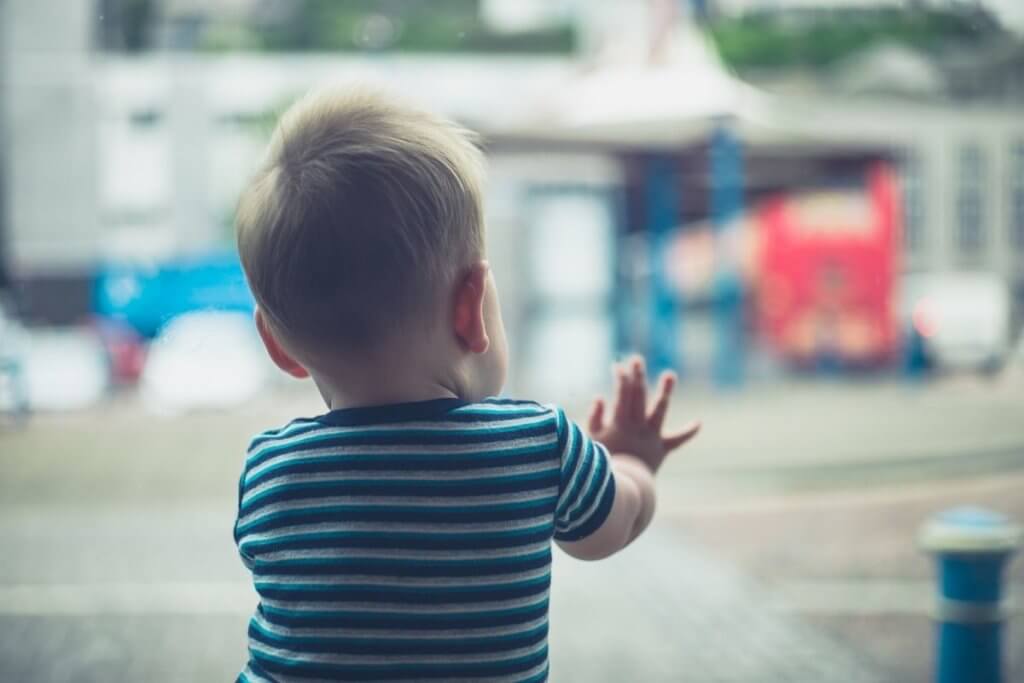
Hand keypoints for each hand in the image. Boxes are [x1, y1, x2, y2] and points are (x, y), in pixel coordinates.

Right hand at [587, 355, 699, 473]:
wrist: (621, 490)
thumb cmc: (603, 464)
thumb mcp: (593, 440)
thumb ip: (595, 417)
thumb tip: (600, 397)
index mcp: (619, 423)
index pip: (621, 394)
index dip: (620, 378)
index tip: (618, 366)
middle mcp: (637, 426)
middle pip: (638, 396)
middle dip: (637, 376)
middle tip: (637, 359)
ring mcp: (651, 436)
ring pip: (659, 411)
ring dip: (665, 392)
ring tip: (670, 374)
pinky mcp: (661, 449)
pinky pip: (676, 440)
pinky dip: (688, 432)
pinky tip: (699, 423)